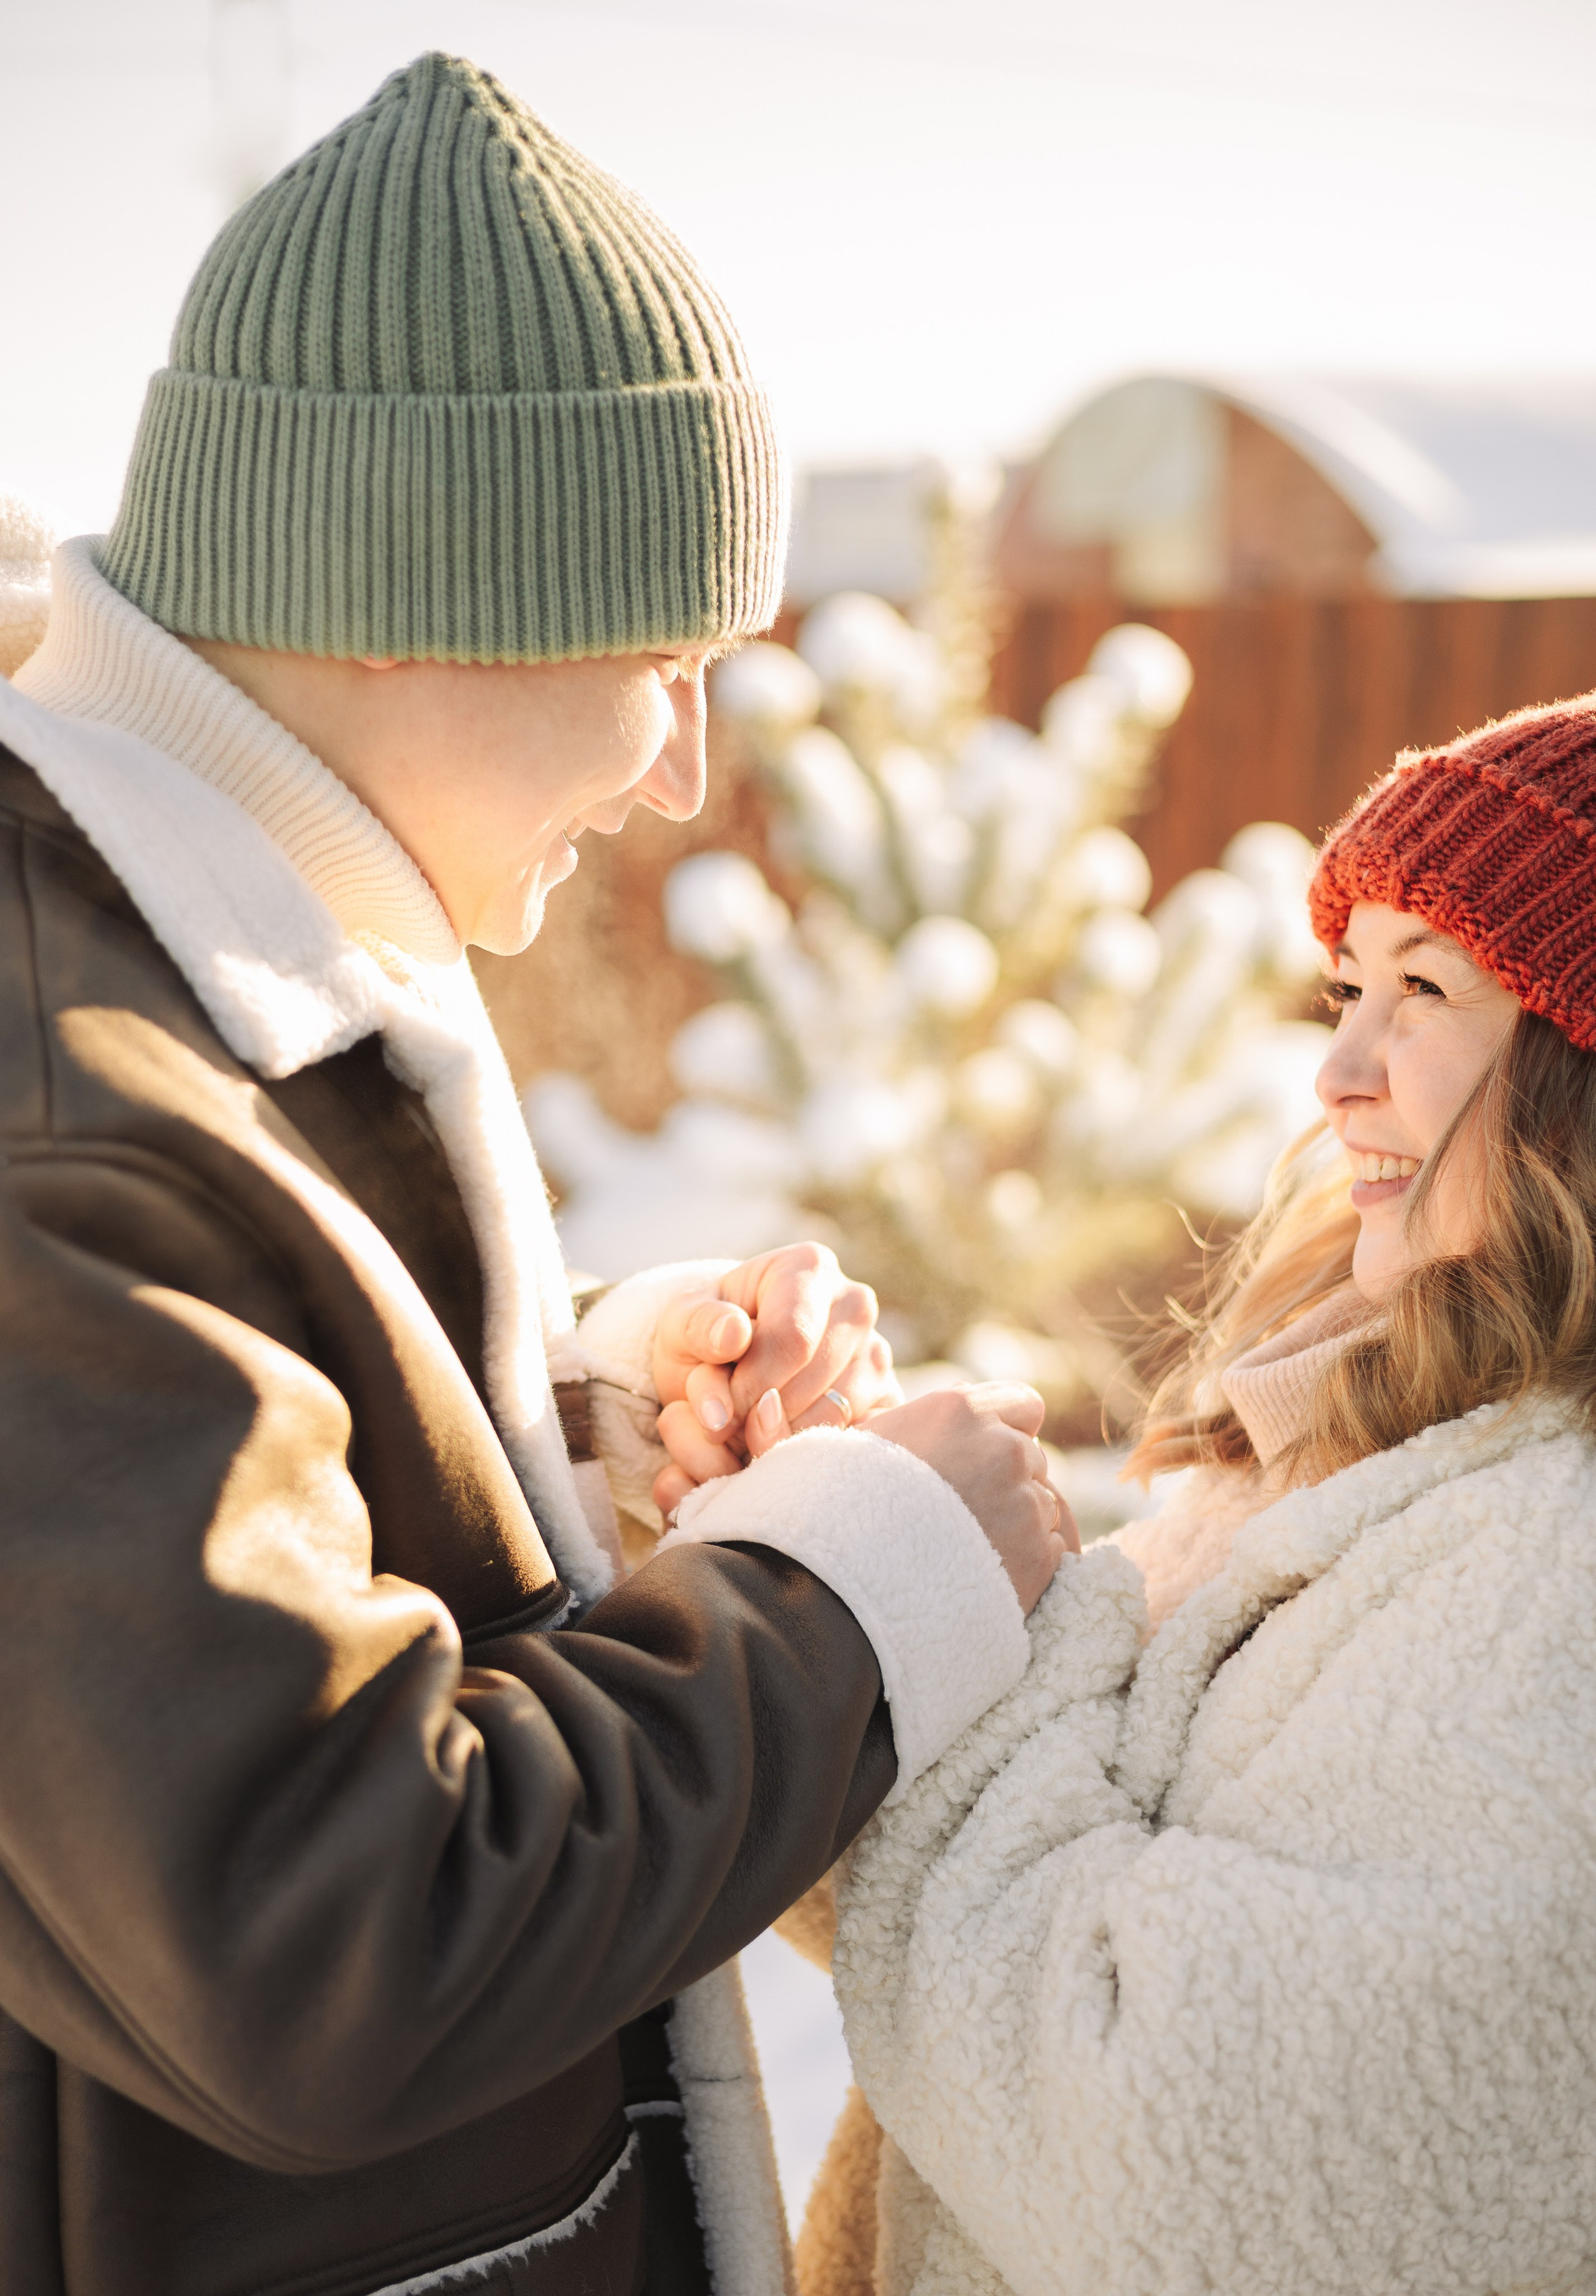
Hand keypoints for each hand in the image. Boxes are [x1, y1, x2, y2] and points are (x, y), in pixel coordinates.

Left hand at [651, 1243, 901, 1515]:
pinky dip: (812, 1452)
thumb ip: (699, 1328)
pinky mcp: (887, 1398)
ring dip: (784, 1437)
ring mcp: (877, 1353)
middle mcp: (855, 1304)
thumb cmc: (706, 1337)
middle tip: (730, 1424)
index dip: (750, 1385)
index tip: (720, 1406)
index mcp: (809, 1268)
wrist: (727, 1363)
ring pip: (837, 1415)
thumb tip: (733, 1335)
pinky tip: (782, 1442)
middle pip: (815, 1380)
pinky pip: (858, 1439)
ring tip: (751, 1429)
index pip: (793, 1339)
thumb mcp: (683, 1324)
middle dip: (763, 1415)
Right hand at [864, 1382, 1077, 1612]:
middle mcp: (1004, 1450)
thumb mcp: (875, 1439)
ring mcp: (1025, 1505)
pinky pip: (1055, 1548)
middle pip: (1033, 1458)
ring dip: (1019, 1521)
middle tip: (964, 1513)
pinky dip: (1030, 1560)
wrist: (847, 1589)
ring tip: (967, 1548)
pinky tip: (986, 1572)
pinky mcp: (1039, 1558)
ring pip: (1044, 1504)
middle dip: (1008, 1479)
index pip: (1025, 1404)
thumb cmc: (846, 1509)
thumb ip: (928, 1414)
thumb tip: (964, 1393)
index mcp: (962, 1412)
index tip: (985, 1455)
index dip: (1008, 1429)